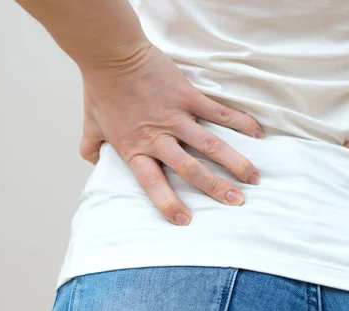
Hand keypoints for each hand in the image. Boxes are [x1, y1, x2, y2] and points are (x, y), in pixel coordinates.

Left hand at [79, 42, 263, 225]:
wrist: (111, 52)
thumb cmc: (101, 89)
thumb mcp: (90, 124)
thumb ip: (92, 148)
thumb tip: (94, 162)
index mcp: (134, 148)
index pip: (152, 182)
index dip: (167, 202)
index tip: (184, 220)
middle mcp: (158, 137)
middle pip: (190, 168)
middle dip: (215, 188)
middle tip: (236, 202)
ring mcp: (176, 116)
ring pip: (211, 144)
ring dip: (235, 162)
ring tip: (253, 179)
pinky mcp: (188, 96)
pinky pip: (219, 113)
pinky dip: (240, 124)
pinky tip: (258, 136)